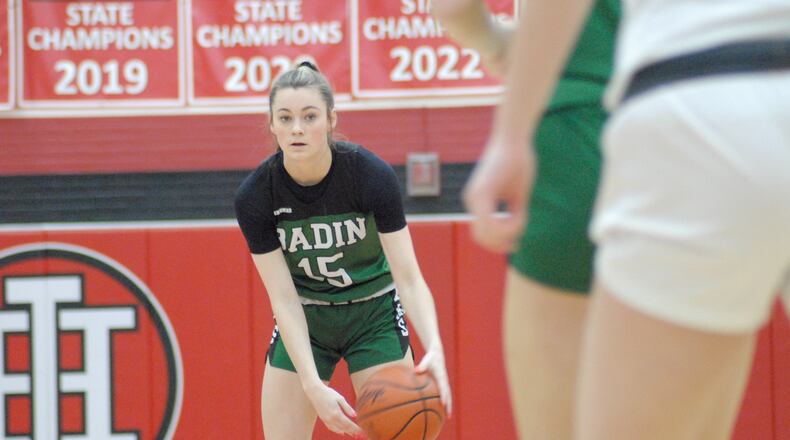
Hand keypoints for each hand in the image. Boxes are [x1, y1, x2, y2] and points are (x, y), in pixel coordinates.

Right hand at [304, 382, 362, 436]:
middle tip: (360, 435)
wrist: (315, 392)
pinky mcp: (323, 419)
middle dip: (353, 432)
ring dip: (346, 432)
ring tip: (354, 435)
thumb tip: (355, 416)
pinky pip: (332, 428)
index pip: (348, 424)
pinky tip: (342, 432)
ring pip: (338, 430)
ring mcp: (326, 420)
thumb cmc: (329, 393)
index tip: (362, 431)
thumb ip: (348, 408)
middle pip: (344, 428)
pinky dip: (338, 431)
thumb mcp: (340, 398)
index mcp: (336, 413)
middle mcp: (331, 419)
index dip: (356, 428)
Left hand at [415, 348, 452, 417]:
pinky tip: (441, 410)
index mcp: (441, 376)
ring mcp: (444, 383)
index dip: (443, 396)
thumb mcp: (426, 360)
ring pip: (448, 396)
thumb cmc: (430, 358)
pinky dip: (445, 402)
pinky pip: (445, 394)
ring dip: (449, 406)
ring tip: (448, 417)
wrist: (437, 354)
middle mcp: (444, 381)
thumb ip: (422, 366)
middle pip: (448, 395)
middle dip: (449, 406)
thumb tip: (416, 370)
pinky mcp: (443, 384)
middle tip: (448, 416)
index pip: (443, 388)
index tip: (443, 404)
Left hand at [463, 134, 534, 252]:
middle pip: (481, 238)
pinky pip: (491, 222)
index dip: (498, 244)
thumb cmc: (519, 162)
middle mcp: (471, 200)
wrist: (514, 138)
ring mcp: (474, 197)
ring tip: (520, 225)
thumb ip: (514, 214)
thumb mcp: (518, 195)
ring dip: (505, 235)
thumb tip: (514, 235)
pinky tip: (518, 220)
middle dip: (499, 245)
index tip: (516, 243)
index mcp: (478, 201)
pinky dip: (506, 227)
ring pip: (486, 233)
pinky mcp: (482, 193)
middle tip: (516, 244)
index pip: (482, 234)